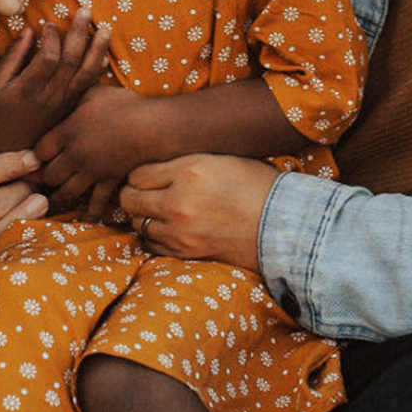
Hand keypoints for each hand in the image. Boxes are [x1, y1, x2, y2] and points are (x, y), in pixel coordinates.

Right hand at [0, 13, 112, 152]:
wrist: (7, 146)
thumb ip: (13, 56)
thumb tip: (30, 30)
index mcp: (28, 89)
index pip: (48, 59)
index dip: (52, 38)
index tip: (50, 23)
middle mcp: (49, 97)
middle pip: (71, 62)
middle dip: (79, 33)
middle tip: (85, 10)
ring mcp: (62, 104)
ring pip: (85, 74)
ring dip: (97, 49)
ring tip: (106, 28)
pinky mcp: (70, 107)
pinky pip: (87, 87)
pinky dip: (97, 69)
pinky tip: (104, 54)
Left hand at [33, 83, 165, 213]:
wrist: (153, 126)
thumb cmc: (124, 105)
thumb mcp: (94, 93)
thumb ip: (75, 95)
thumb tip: (63, 89)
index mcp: (67, 132)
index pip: (38, 151)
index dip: (34, 156)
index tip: (35, 158)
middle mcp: (75, 155)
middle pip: (48, 175)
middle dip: (43, 178)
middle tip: (39, 182)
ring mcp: (92, 172)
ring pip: (66, 193)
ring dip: (57, 200)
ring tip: (50, 204)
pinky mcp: (109, 182)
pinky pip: (97, 204)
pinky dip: (90, 213)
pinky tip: (84, 219)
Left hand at [119, 154, 280, 271]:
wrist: (282, 225)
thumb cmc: (256, 186)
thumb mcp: (221, 159)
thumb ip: (184, 163)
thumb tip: (154, 165)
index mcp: (189, 170)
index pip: (138, 174)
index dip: (140, 174)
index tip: (148, 176)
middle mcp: (178, 201)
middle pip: (129, 200)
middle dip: (133, 195)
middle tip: (144, 194)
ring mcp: (180, 231)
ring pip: (137, 224)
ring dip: (144, 217)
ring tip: (159, 211)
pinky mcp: (186, 252)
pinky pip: (152, 244)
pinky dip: (155, 236)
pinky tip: (169, 228)